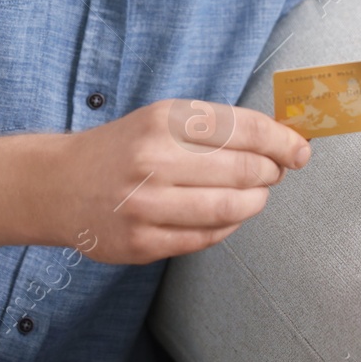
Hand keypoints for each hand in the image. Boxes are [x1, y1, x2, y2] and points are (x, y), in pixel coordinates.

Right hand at [57, 99, 309, 264]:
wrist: (60, 184)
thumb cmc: (125, 147)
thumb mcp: (164, 118)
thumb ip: (218, 126)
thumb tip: (281, 139)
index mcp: (164, 121)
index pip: (244, 128)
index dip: (282, 140)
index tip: (300, 148)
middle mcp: (154, 161)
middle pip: (244, 169)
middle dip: (272, 171)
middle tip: (275, 171)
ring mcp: (147, 206)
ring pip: (231, 209)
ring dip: (256, 201)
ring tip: (255, 194)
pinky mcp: (142, 243)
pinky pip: (207, 238)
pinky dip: (229, 226)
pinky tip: (226, 215)